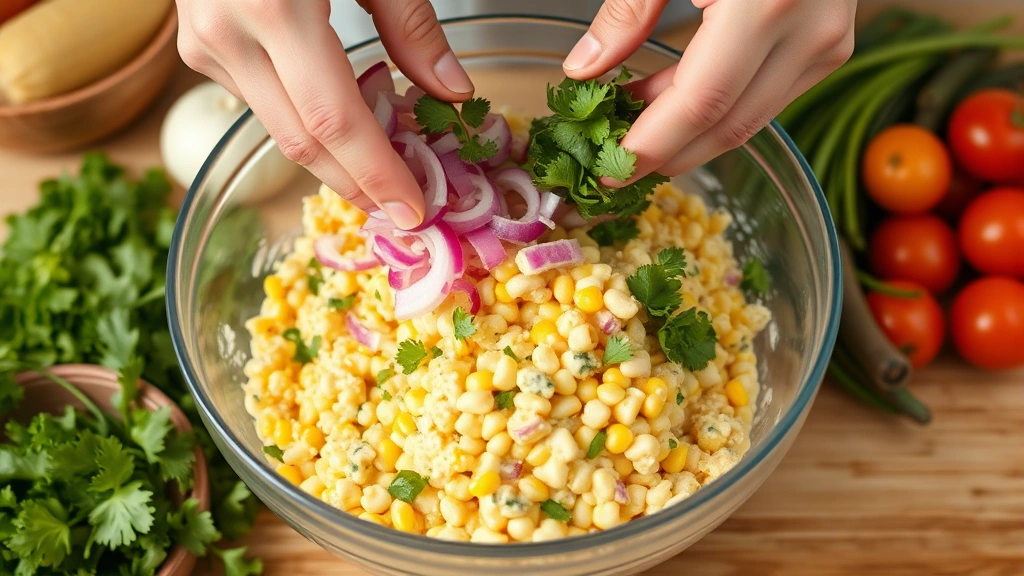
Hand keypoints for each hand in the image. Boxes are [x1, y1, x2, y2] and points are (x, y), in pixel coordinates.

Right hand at [175, 0, 474, 227]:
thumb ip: (410, 24)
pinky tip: (348, 123)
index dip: (376, 175)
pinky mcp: (198, 47)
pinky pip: (262, 103)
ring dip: (336, 159)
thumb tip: (451, 90)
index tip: (414, 212)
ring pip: (280, 130)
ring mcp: (205, 45)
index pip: (334, 122)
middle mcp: (228, 36)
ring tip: (388, 170)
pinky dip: (308, 122)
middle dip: (358, 185)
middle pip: (302, 142)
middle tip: (406, 208)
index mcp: (273, 9)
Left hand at [563, 0, 855, 181]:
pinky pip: (764, 100)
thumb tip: (584, 71)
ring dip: (687, 137)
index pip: (701, 103)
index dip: (652, 145)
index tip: (608, 169)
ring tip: (632, 131)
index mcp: (766, 4)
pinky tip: (669, 104)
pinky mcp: (828, 47)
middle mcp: (808, 33)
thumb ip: (626, 11)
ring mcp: (826, 44)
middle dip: (665, 155)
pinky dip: (715, 112)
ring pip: (748, 121)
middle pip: (727, 126)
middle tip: (611, 165)